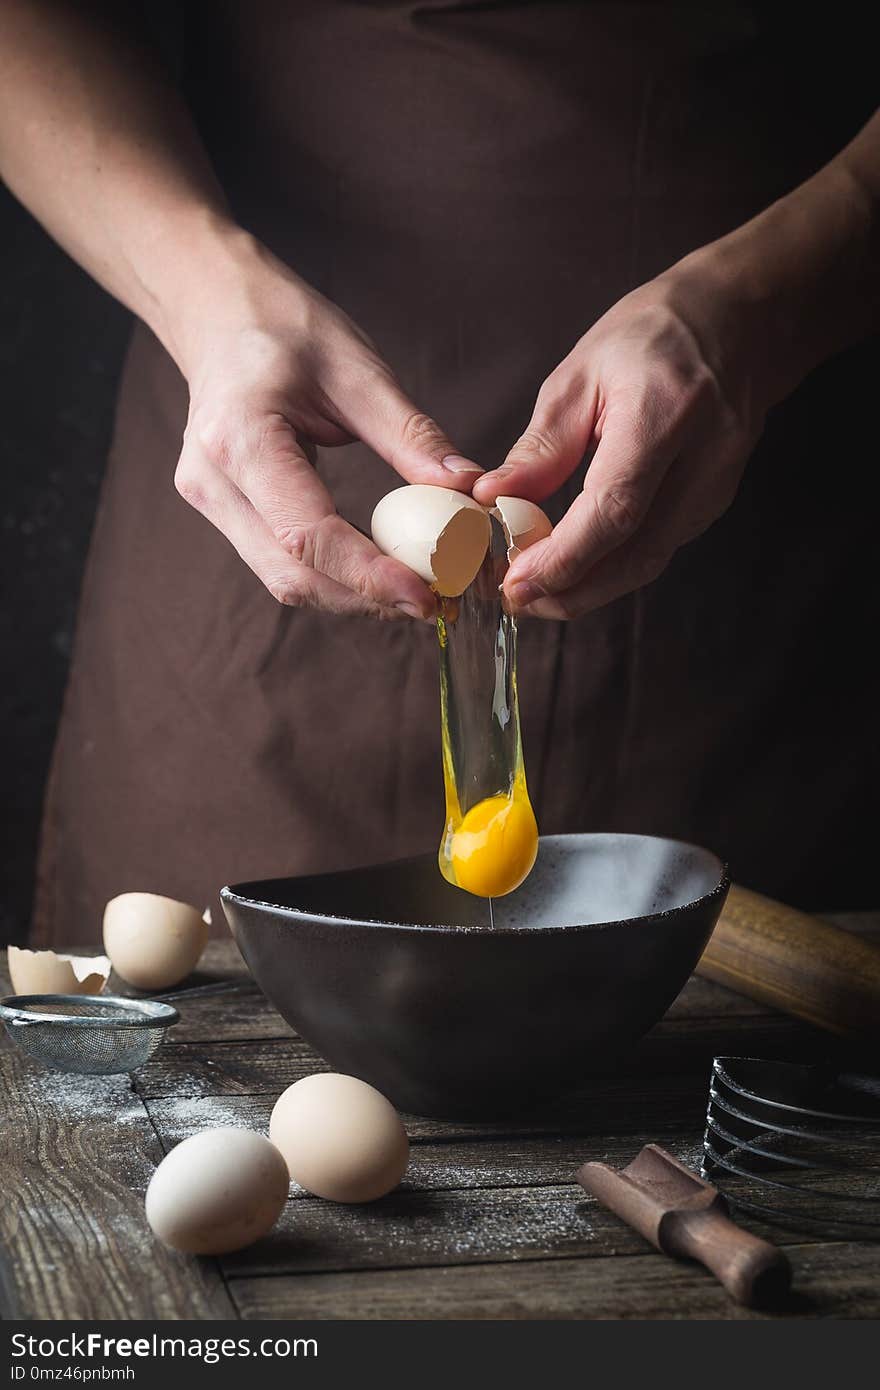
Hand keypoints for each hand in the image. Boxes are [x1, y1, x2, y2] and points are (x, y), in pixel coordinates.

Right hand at [172, 232, 481, 618]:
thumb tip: (468, 489)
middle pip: (292, 575)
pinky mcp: (225, 512)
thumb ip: (410, 434)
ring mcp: (212, 502)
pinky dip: (335, 575)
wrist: (217, 311)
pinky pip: (282, 562)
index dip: (368, 575)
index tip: (427, 595)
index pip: (306, 535)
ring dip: (353, 595)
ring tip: (418, 590)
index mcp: (240, 439)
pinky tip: (382, 570)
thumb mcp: (357, 369)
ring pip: (285, 580)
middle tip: (438, 601)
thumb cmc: (284, 326)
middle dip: (367, 598)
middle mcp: (213, 483)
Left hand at [472, 260, 763, 617]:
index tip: (517, 581)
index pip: (615, 508)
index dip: (565, 556)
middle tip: (518, 601)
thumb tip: (493, 500)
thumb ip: (542, 446)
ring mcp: (716, 487)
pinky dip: (611, 568)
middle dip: (572, 591)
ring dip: (589, 589)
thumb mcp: (582, 374)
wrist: (738, 321)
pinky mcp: (712, 503)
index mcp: (665, 413)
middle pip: (638, 555)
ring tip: (536, 591)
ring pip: (649, 563)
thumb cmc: (654, 335)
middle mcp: (704, 459)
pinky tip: (574, 567)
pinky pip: (657, 549)